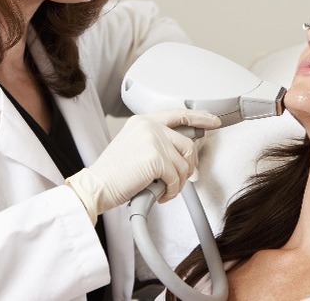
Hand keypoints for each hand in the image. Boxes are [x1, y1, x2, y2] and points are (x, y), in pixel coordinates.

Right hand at [65, 109, 220, 221]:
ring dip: (179, 183)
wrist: (96, 186)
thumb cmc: (112, 173)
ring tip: (167, 190)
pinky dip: (172, 191)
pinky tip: (162, 195)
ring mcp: (153, 140)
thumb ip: (157, 144)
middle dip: (190, 166)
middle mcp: (149, 126)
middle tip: (184, 179)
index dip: (199, 118)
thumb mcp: (134, 148)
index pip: (178, 114)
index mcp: (143, 121)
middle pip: (187, 144)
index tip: (213, 122)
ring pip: (184, 164)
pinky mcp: (156, 158)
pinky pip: (176, 178)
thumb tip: (183, 156)